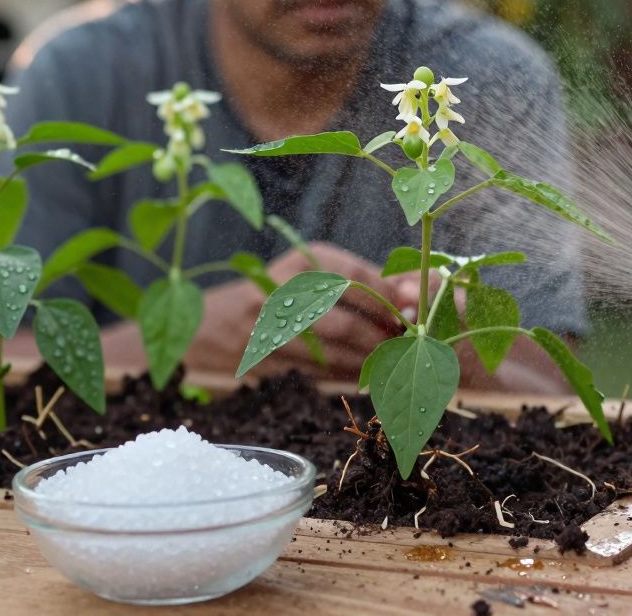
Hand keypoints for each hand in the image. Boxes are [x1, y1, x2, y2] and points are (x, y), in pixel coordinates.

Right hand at [187, 242, 418, 374]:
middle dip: (382, 333)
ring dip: (368, 357)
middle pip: (346, 315)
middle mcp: (284, 289)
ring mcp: (271, 325)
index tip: (416, 311)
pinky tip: (363, 371)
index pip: (356, 275)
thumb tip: (416, 298)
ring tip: (388, 358)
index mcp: (303, 261)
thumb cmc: (281, 295)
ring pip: (332, 346)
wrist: (215, 324)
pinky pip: (318, 367)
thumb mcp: (315, 274)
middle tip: (404, 343)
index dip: (391, 296)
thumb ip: (363, 284)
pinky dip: (347, 371)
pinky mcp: (267, 355)